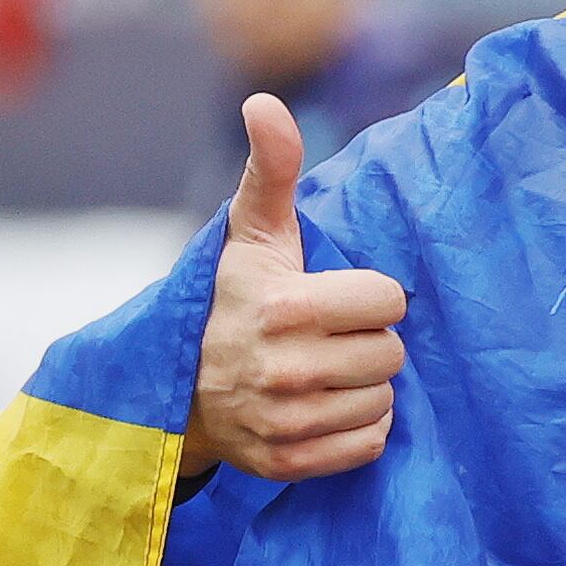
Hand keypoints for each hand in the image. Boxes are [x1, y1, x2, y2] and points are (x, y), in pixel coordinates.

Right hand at [186, 95, 409, 484]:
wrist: (174, 386)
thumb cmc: (228, 298)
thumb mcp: (249, 233)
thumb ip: (270, 169)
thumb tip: (265, 101)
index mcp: (283, 308)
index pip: (389, 301)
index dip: (369, 296)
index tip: (332, 296)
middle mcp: (283, 370)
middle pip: (391, 354)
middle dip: (366, 341)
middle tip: (326, 336)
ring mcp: (285, 422)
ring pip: (383, 400)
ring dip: (363, 385)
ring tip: (321, 370)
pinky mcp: (287, 464)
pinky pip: (368, 444)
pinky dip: (357, 427)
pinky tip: (323, 405)